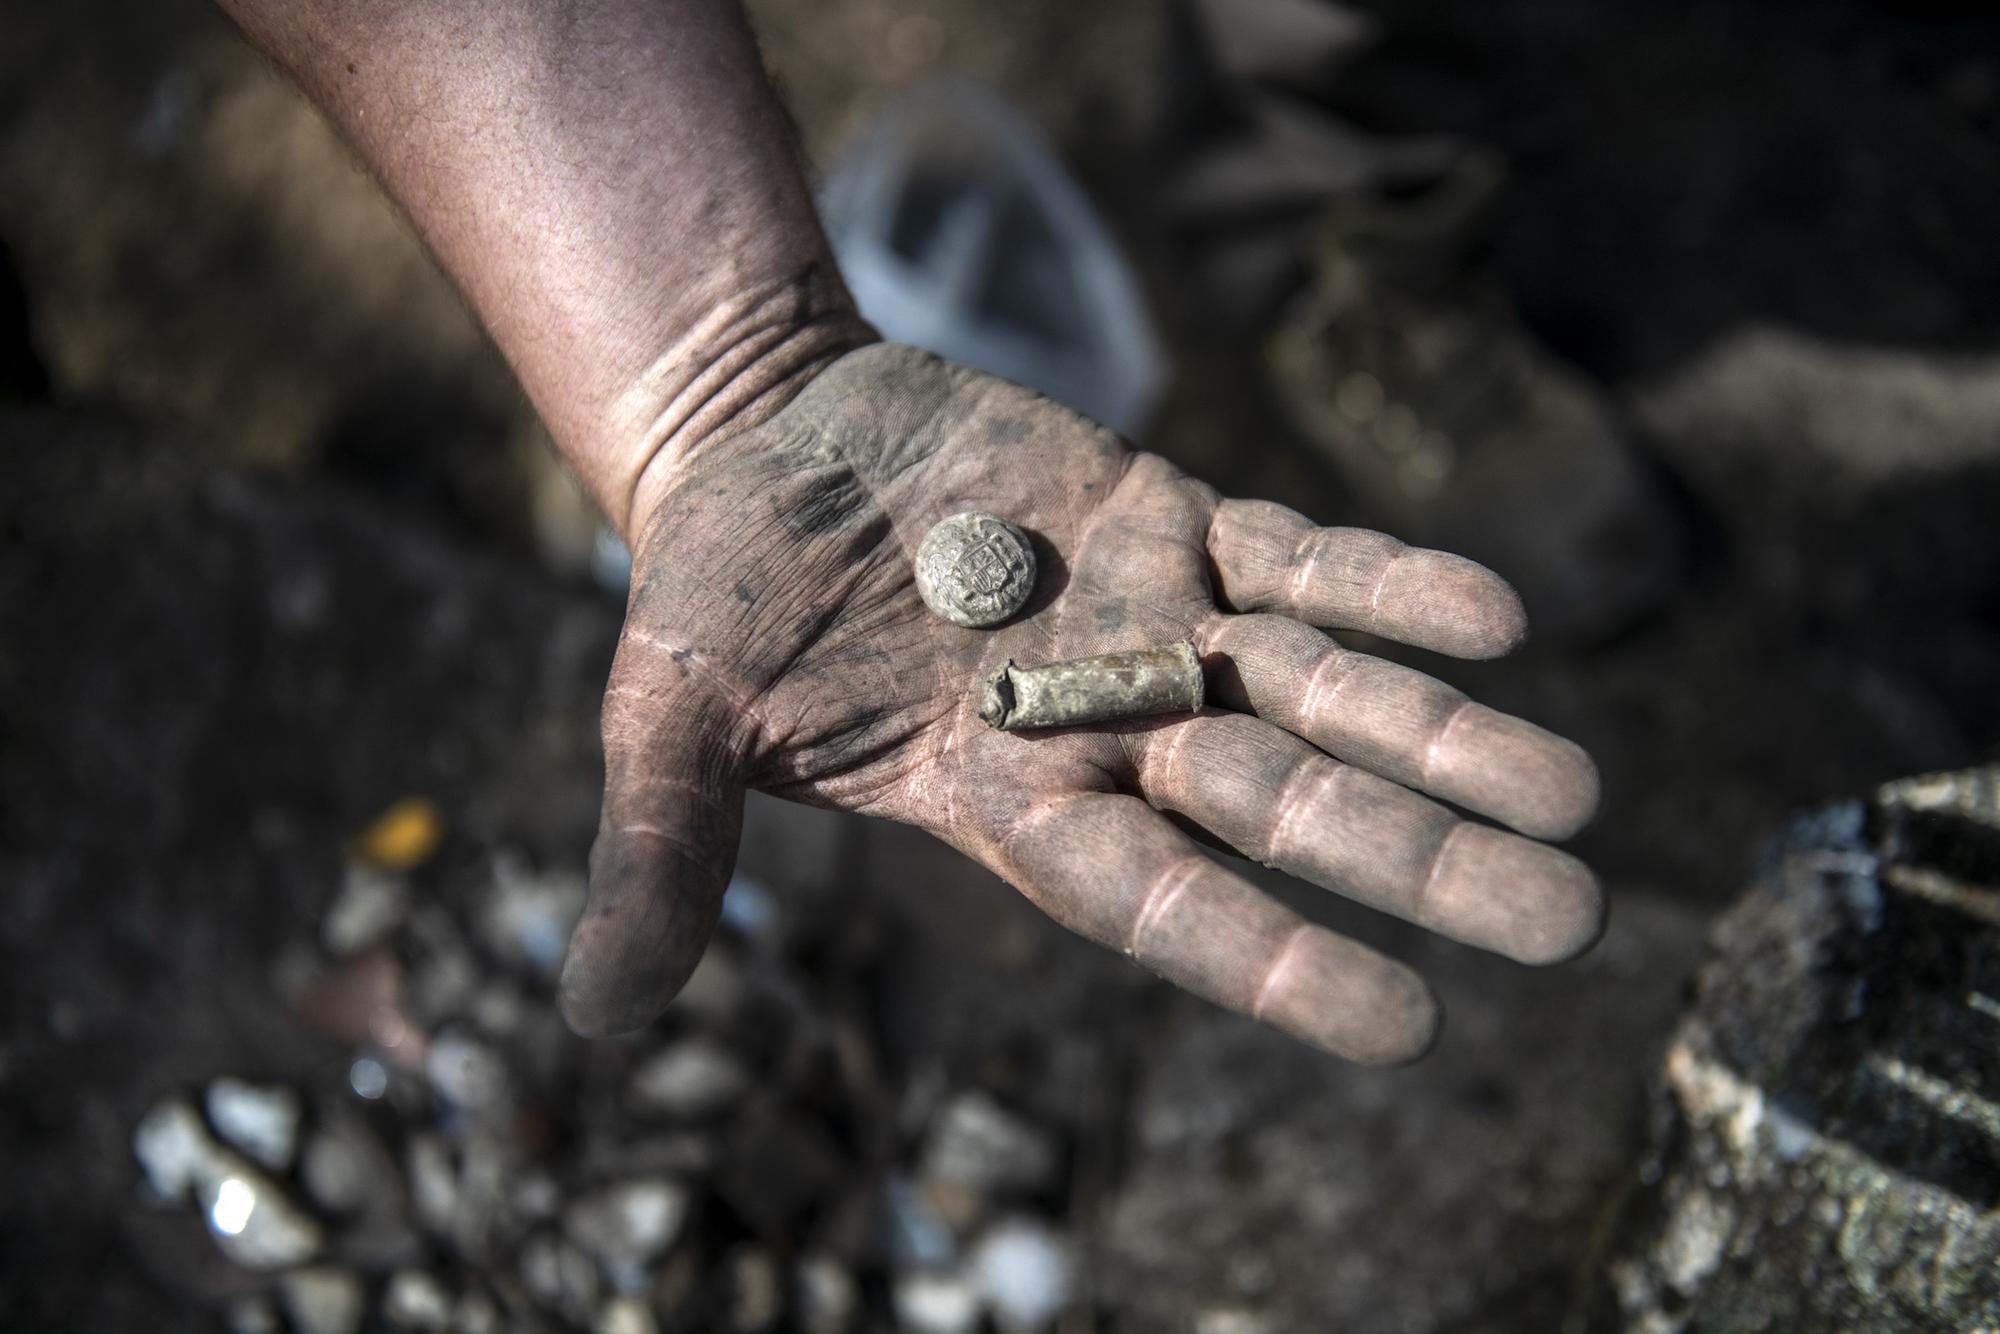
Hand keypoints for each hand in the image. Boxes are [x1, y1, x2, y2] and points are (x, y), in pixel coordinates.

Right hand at [560, 343, 1601, 1063]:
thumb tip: (593, 1021)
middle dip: (1424, 861)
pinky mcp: (1174, 518)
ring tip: (1581, 794)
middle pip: (1288, 806)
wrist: (764, 439)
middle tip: (1571, 923)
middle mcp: (1107, 727)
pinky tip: (1503, 619)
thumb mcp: (670, 720)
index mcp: (1005, 800)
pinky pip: (1303, 557)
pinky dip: (1391, 584)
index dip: (1271, 958)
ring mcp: (1154, 623)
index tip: (1404, 1026)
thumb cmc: (713, 592)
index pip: (1158, 901)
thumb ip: (662, 855)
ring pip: (1326, 691)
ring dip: (1450, 734)